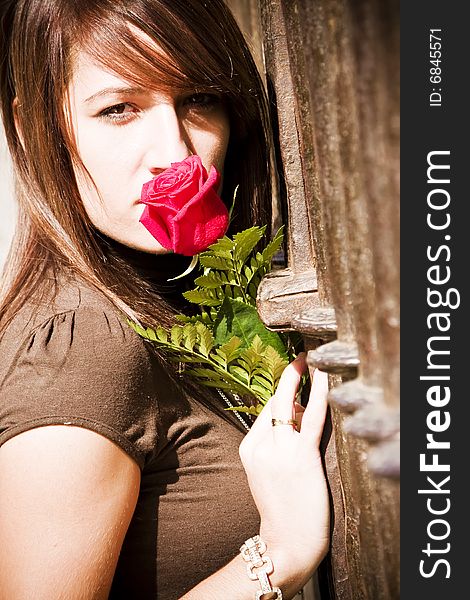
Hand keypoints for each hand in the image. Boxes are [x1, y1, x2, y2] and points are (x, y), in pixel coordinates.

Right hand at [238, 353, 329, 584]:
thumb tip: (297, 412)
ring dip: (305, 378)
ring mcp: (279, 450)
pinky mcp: (301, 456)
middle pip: (275, 400)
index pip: (267, 409)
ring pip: (290, 402)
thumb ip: (277, 443)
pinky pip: (312, 417)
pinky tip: (325, 377)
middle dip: (290, 374)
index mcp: (249, 448)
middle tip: (303, 356)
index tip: (298, 377)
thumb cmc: (284, 509)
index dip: (285, 393)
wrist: (287, 543)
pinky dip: (319, 393)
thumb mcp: (268, 473)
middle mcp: (260, 444)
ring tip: (316, 360)